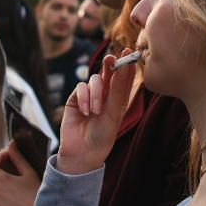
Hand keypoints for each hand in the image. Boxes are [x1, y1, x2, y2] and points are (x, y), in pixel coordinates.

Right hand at [56, 50, 137, 175]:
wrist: (82, 152)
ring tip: (95, 111)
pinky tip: (85, 111)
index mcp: (119, 100)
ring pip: (94, 80)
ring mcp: (90, 96)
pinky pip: (80, 87)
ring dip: (95, 94)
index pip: (124, 78)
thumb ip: (118, 90)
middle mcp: (106, 96)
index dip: (127, 64)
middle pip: (108, 74)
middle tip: (110, 59)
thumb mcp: (114, 113)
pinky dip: (83, 97)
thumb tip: (123, 67)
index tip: (129, 53)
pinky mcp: (76, 99)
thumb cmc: (103, 136)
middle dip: (109, 66)